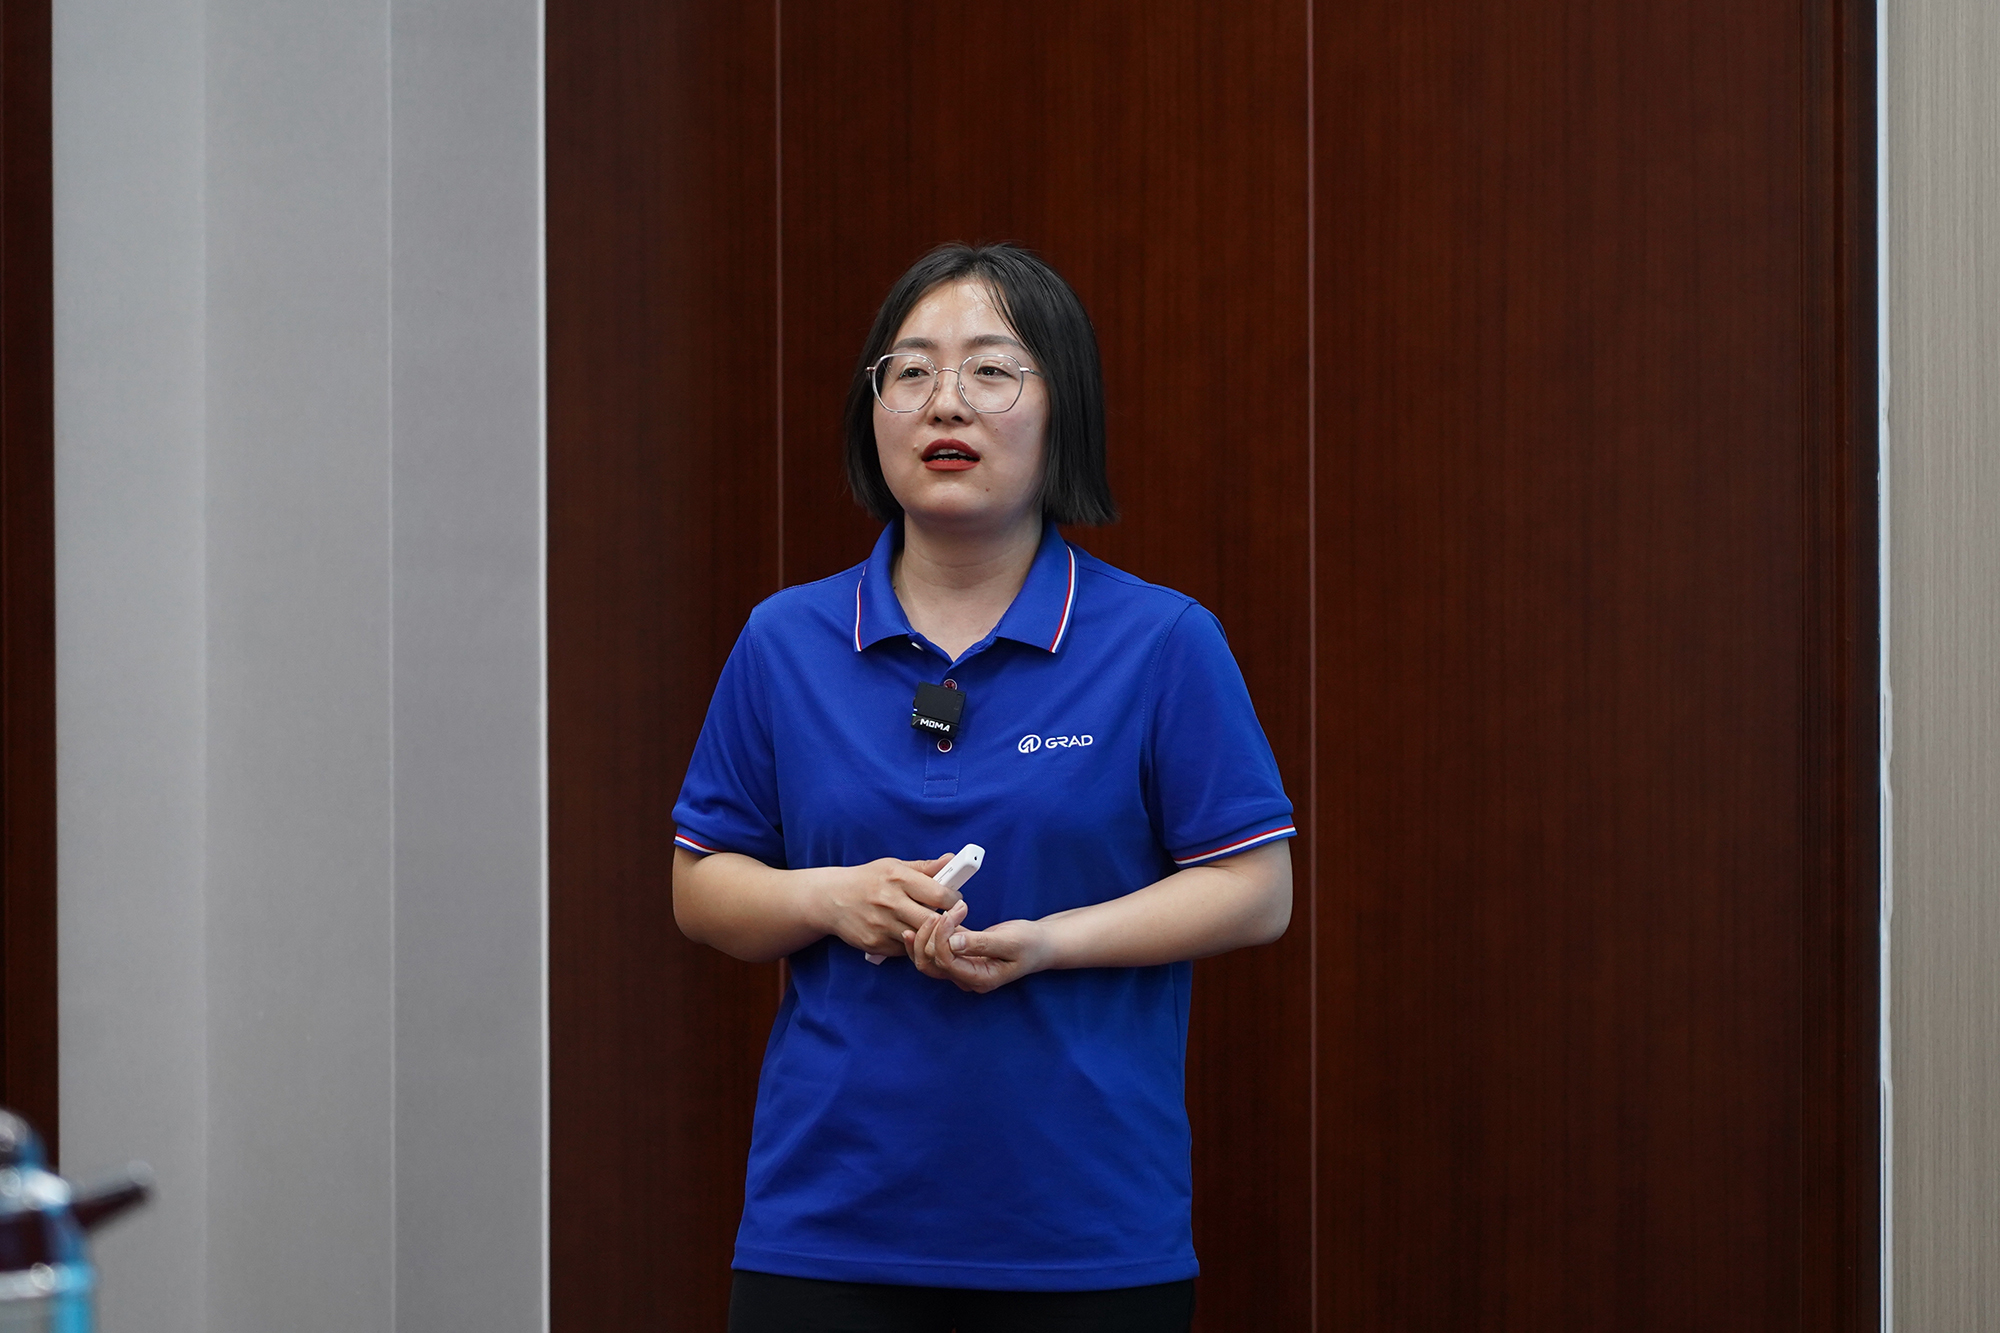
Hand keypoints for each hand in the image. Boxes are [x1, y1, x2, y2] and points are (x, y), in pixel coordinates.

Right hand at [820, 855, 957, 959]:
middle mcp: (890, 902)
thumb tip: (952, 860)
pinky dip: (913, 945)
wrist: (831, 899)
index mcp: (898, 877)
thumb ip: (925, 867)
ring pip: (921, 939)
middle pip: (933, 921)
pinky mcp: (875, 943)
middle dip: (950, 922)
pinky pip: (905, 949)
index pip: (940, 894)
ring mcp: (881, 925)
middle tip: (953, 920)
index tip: (956, 901)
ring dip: (932, 936)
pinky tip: (913, 935)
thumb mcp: (894, 866)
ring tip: (936, 930)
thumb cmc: (868, 880)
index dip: (955, 900)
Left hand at [904, 905, 1053, 992]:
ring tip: (936, 913)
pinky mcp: (958, 956)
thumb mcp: (1011, 941)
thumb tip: (952, 943)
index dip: (943, 935)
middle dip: (932, 933)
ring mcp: (960, 969)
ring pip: (927, 958)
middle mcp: (966, 978)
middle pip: (930, 962)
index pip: (947, 961)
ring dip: (926, 935)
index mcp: (980, 979)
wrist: (1039, 944)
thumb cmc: (1030, 943)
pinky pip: (934, 950)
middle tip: (946, 910)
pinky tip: (926, 920)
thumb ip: (982, 943)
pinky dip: (927, 935)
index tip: (955, 911)